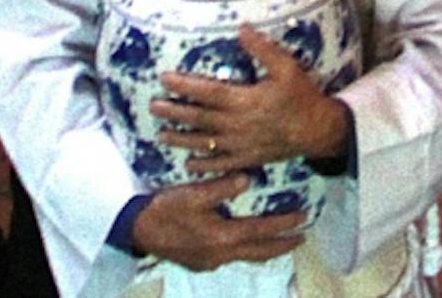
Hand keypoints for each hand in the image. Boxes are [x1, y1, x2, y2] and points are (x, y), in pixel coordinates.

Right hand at [130, 178, 307, 272]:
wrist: (139, 231)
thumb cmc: (166, 209)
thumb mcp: (193, 193)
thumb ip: (221, 186)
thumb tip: (248, 177)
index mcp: (222, 238)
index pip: (260, 232)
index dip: (283, 226)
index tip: (303, 220)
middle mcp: (221, 254)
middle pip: (258, 252)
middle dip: (281, 245)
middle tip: (301, 238)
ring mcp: (211, 262)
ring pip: (246, 256)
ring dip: (264, 248)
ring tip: (279, 240)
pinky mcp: (201, 263)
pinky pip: (231, 256)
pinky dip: (245, 249)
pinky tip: (244, 241)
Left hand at [152, 29, 349, 173]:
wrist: (317, 131)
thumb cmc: (300, 96)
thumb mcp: (286, 67)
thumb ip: (262, 48)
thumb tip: (241, 28)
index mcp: (244, 101)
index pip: (207, 92)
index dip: (184, 86)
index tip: (164, 78)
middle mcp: (237, 125)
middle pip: (200, 118)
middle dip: (175, 112)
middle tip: (152, 106)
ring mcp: (241, 145)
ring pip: (205, 143)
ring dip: (181, 138)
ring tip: (160, 135)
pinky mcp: (247, 159)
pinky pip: (221, 165)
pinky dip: (204, 165)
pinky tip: (188, 164)